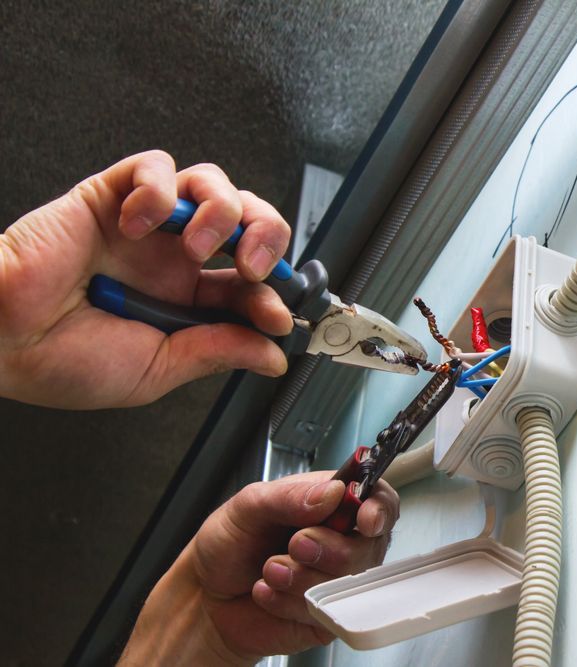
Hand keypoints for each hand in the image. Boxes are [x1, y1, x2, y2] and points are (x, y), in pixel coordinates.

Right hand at [0, 150, 292, 408]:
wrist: (0, 339)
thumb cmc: (63, 359)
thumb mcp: (158, 368)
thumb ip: (217, 352)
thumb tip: (272, 356)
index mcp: (187, 298)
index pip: (252, 282)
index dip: (275, 293)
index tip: (280, 317)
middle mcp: (173, 256)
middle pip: (246, 220)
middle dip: (268, 236)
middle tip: (257, 268)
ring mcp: (146, 224)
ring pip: (211, 184)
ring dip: (221, 210)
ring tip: (199, 247)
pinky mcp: (111, 195)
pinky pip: (154, 167)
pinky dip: (160, 189)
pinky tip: (140, 224)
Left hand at [121, 471, 400, 664]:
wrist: (206, 594)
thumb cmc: (229, 545)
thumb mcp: (248, 505)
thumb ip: (289, 495)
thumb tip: (331, 492)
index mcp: (332, 503)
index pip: (377, 500)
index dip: (378, 510)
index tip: (363, 520)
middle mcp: (342, 540)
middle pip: (369, 545)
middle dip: (327, 548)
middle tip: (293, 544)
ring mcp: (338, 580)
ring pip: (346, 582)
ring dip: (299, 577)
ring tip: (269, 569)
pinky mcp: (328, 615)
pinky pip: (325, 612)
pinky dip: (288, 602)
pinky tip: (269, 592)